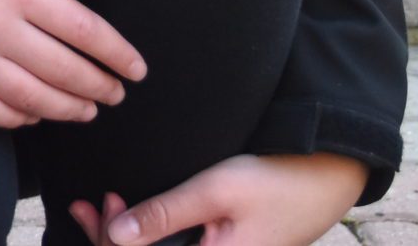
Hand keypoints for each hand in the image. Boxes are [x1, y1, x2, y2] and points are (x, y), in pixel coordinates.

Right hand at [0, 0, 146, 128]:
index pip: (81, 28)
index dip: (115, 53)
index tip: (135, 69)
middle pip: (62, 69)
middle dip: (98, 87)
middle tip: (116, 95)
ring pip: (30, 96)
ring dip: (67, 109)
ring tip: (87, 111)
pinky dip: (17, 118)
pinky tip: (34, 115)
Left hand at [68, 152, 366, 244]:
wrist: (326, 178)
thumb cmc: (275, 181)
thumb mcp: (215, 192)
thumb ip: (165, 215)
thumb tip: (115, 236)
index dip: (111, 242)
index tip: (96, 207)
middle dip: (112, 240)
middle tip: (90, 204)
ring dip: (127, 237)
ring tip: (103, 205)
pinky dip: (150, 236)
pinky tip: (129, 216)